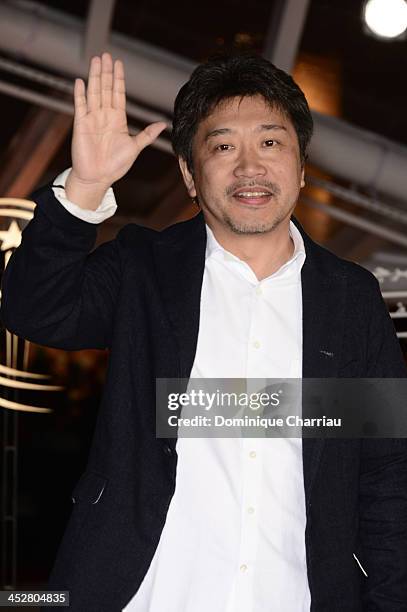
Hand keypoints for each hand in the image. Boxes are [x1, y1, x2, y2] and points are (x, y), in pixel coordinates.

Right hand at [66, 52, 165, 209]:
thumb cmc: (115, 166)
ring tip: (96, 61)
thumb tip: (163, 124)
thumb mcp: (135, 148)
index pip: (118, 94)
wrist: (98, 178)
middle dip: (106, 72)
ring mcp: (92, 119)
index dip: (118, 79)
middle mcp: (105, 116)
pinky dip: (79, 94)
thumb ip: (147, 134)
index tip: (119, 64)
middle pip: (105, 89)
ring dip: (94, 77)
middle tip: (106, 55)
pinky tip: (80, 81)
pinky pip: (80, 106)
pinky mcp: (81, 125)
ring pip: (94, 93)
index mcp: (118, 120)